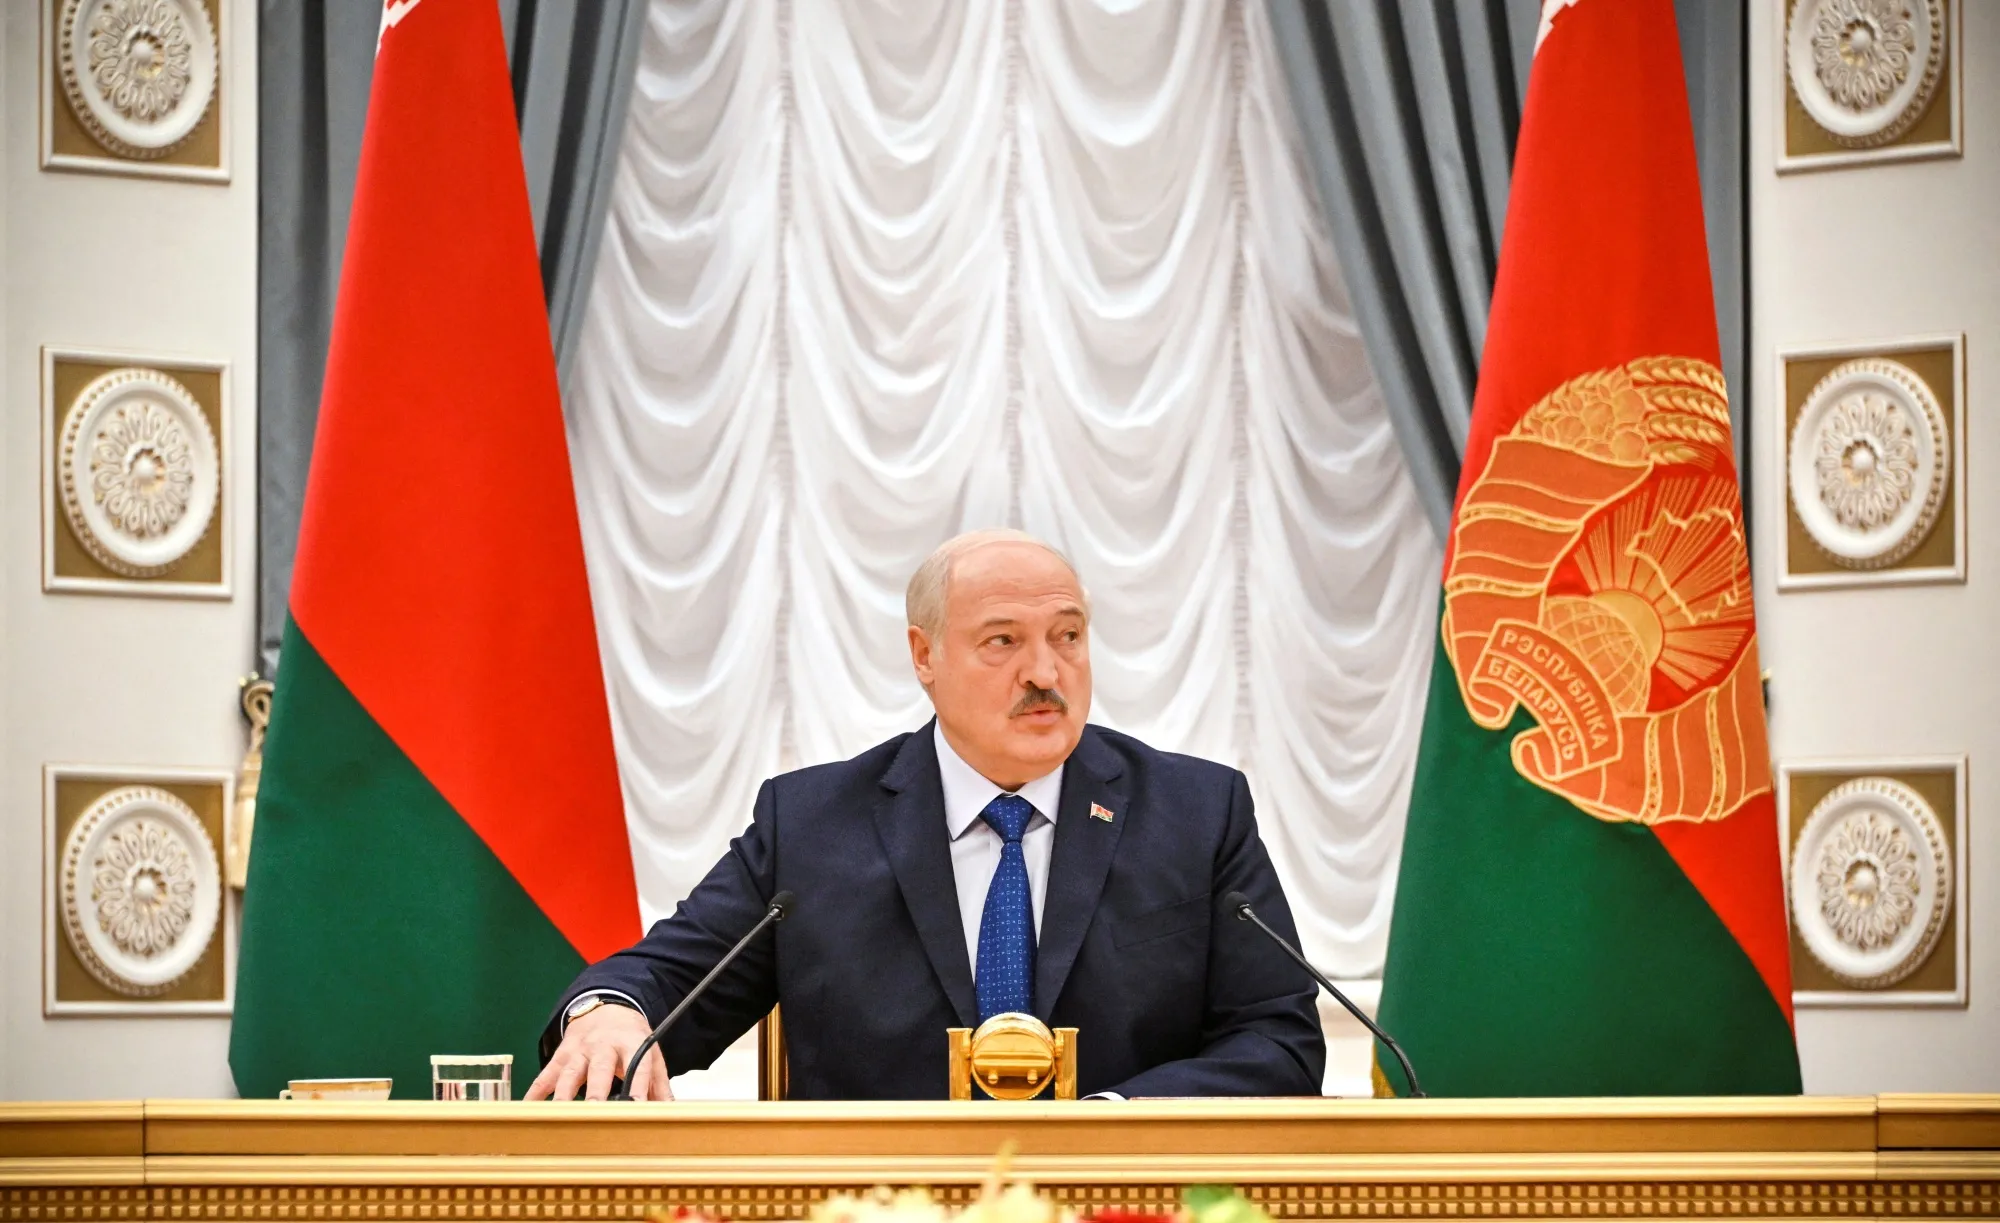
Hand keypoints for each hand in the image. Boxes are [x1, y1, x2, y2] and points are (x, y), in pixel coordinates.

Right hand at [524, 1002, 672, 1100]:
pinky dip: (535, 1093)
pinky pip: (546, 1075)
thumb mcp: (651, 1051)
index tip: (637, 1108)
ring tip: (560, 1119)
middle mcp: (604, 1046)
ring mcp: (579, 1050)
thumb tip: (669, 1111)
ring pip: (569, 1074)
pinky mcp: (561, 1055)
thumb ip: (659, 1083)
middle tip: (595, 1113)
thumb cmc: (630, 1036)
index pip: (637, 1066)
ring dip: (563, 1096)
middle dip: (596, 1092)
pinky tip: (528, 1110)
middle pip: (599, 1070)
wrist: (606, 1007)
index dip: (638, 1087)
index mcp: (631, 1043)